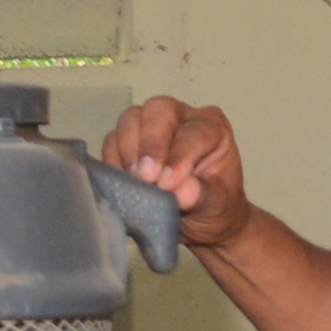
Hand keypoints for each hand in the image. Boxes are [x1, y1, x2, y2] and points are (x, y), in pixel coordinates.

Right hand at [96, 97, 250, 251]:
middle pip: (159, 110)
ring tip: (135, 180)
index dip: (179, 156)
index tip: (167, 184)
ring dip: (128, 150)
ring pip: (131, 119)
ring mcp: (151, 126)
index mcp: (212, 127)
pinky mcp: (128, 141)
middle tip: (146, 176)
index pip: (193, 132)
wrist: (200, 220)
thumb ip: (203, 196)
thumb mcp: (218, 205)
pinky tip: (124, 182)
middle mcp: (182, 117)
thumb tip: (182, 193)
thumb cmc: (215, 206)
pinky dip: (113, 160)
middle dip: (150, 143)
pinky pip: (112, 140)